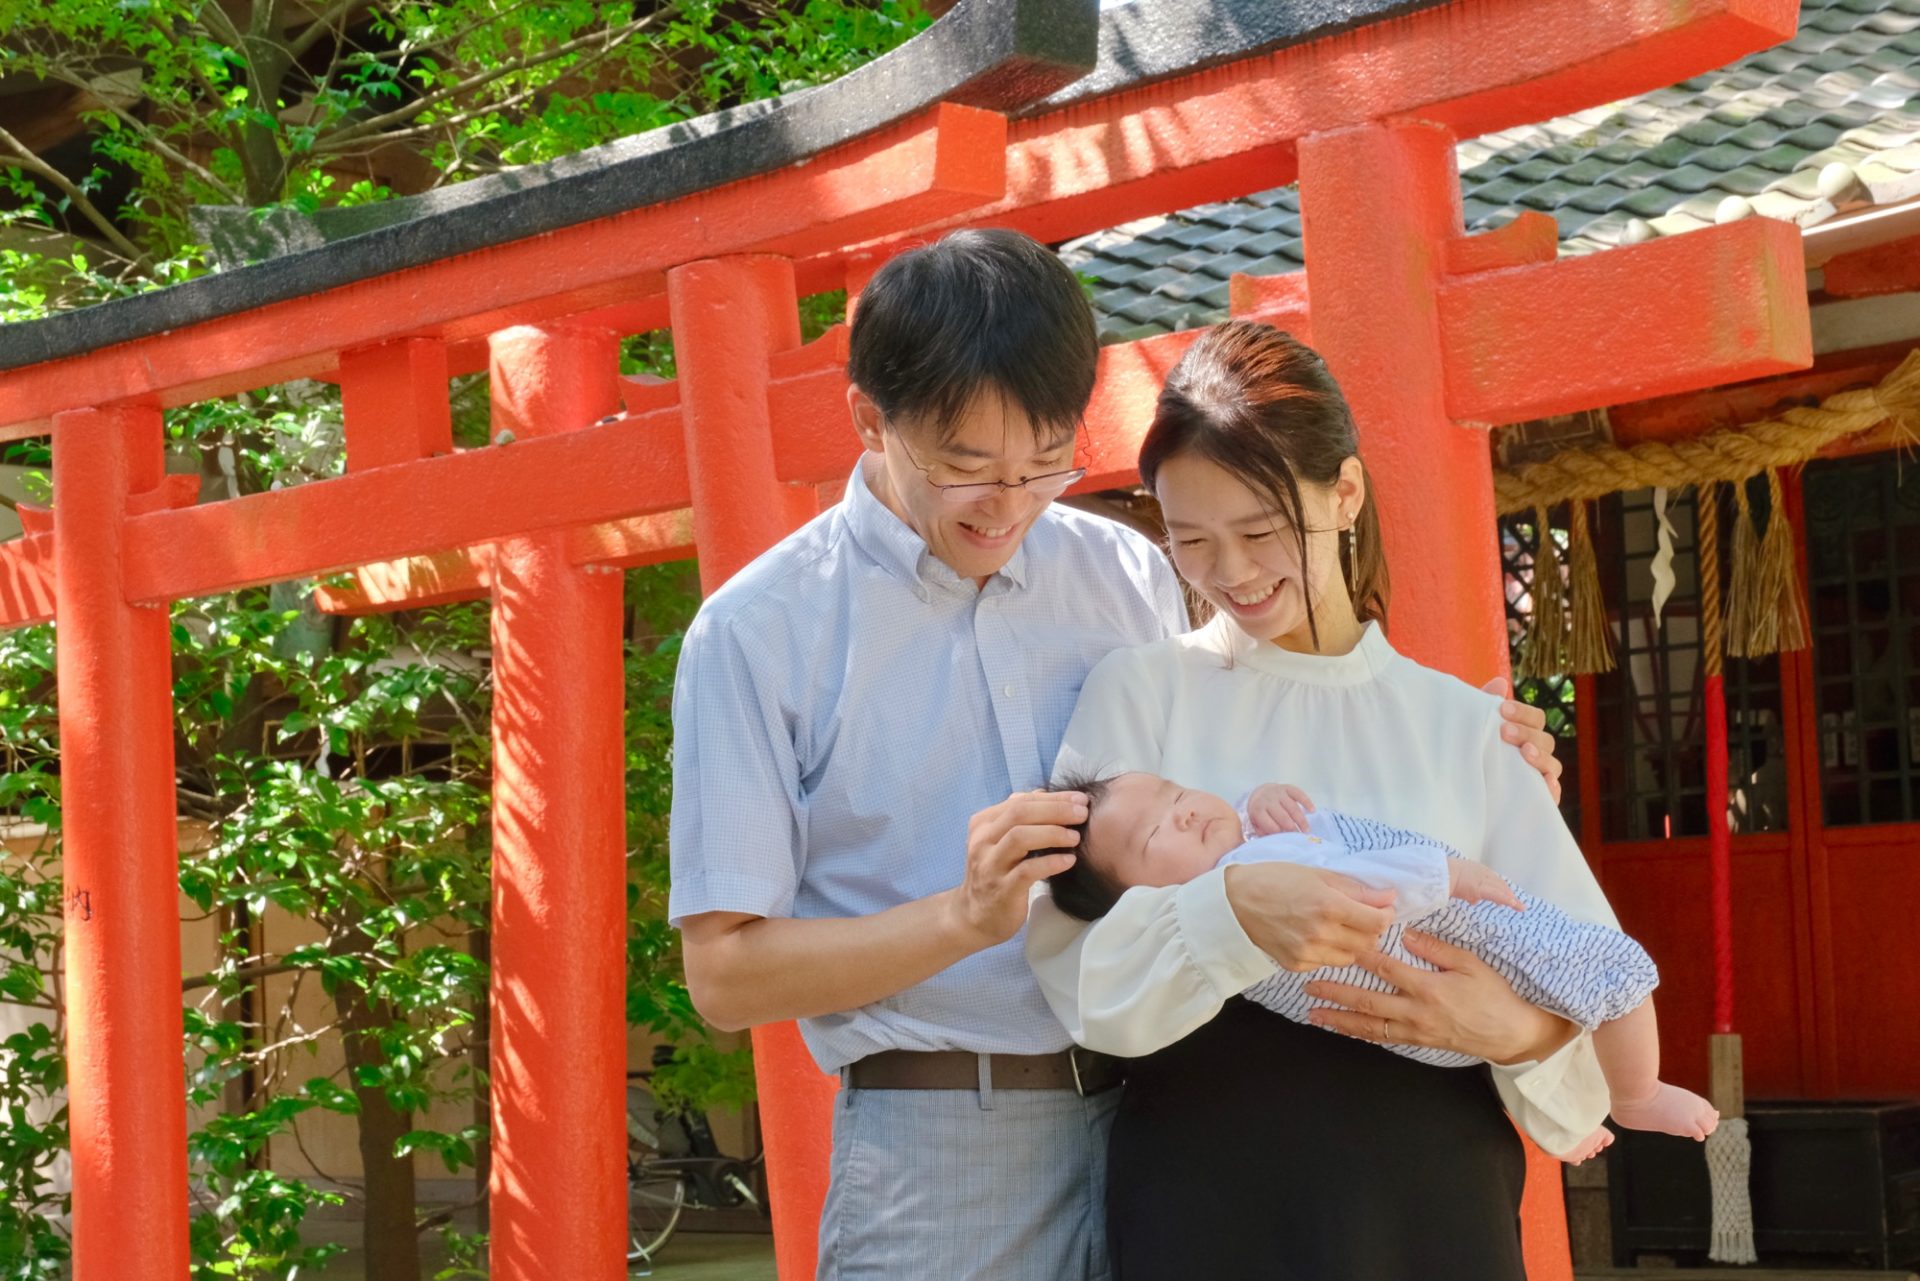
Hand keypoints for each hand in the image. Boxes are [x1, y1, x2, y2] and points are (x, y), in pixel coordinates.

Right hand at [950, 790, 1086, 947]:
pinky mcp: (1002, 890)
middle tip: (1083, 814)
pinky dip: (1052, 862)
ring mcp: (990, 865)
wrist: (975, 916)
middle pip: (1019, 813)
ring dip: (1053, 833)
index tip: (1080, 799)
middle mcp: (983, 841)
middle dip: (1056, 810)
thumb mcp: (1000, 841)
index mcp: (983, 824)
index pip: (1020, 801)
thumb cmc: (996, 874)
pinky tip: (1069, 860)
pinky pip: (1028, 870)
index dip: (1053, 798)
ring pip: (1020, 837)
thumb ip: (1019, 817)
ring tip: (1075, 837)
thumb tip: (1044, 793)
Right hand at [1221, 862, 1395, 972]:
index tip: (1381, 907)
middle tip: (1360, 916)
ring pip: (1351, 957)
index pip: (1378, 922)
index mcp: (1329, 906)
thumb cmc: (1274, 880)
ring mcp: (1308, 952)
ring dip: (1352, 943)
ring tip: (1337, 927)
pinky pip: (1326, 964)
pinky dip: (1329, 952)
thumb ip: (1355, 888)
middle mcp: (1321, 933)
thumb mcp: (1317, 874)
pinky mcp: (1296, 965)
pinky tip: (1315, 936)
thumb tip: (1388, 896)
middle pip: (1369, 942)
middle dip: (1371, 929)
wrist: (1234, 901)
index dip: (1386, 914)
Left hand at [1247, 783, 1314, 834]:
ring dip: (1301, 820)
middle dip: (1292, 829)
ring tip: (1307, 830)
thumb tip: (1275, 840)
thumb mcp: (1256, 823)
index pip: (1270, 825)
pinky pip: (1299, 794)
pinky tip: (1312, 811)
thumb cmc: (1261, 813)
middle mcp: (1267, 800)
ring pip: (1292, 807)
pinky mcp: (1287, 788)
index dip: (1280, 833)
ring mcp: (1278, 793)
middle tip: (1299, 837)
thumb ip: (1263, 832)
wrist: (1261, 793)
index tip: (1287, 840)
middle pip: (1283, 817)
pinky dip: (1307, 802)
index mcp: (1258, 810)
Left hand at [1304, 930, 1574, 1062]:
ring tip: (1314, 1014)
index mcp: (1430, 988)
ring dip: (1339, 1019)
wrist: (1512, 1033)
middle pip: (1368, 1001)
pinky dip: (1360, 1033)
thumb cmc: (1494, 995)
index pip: (1387, 969)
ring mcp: (1416, 1031)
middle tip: (1309, 985)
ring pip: (1370, 1026)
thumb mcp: (1471, 964)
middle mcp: (1417, 1012)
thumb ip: (1437, 949)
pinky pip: (1383, 1038)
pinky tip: (1343, 1028)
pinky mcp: (1418, 1042)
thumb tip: (1407, 934)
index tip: (1338, 945)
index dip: (1361, 957)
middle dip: (1336, 993)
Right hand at [1447, 858, 1522, 910]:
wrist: (1441, 874)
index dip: (1499, 886)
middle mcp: (1483, 872)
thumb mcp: (1457, 879)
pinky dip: (1507, 900)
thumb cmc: (1444, 875)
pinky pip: (1498, 895)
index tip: (1504, 893)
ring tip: (1519, 906)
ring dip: (1510, 898)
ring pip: (1501, 889)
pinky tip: (1515, 905)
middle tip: (1515, 902)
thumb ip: (1467, 889)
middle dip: (1508, 892)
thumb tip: (1473, 899)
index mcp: (1476, 868)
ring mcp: (1483, 880)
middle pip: (1499, 883)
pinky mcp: (1482, 889)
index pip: (1492, 878)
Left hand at [1482, 676, 1562, 803]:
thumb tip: (1500, 682)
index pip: (1536, 718)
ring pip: (1553, 765)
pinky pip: (1552, 795)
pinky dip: (1553, 789)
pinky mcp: (1536, 800)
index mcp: (1525, 734)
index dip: (1523, 712)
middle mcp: (1536, 754)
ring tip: (1525, 753)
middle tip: (1505, 732)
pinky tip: (1546, 783)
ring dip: (1541, 757)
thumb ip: (1485, 707)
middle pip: (1545, 739)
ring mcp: (1538, 777)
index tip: (1502, 709)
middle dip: (1527, 733)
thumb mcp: (1474, 731)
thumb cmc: (1471, 754)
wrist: (1462, 794)